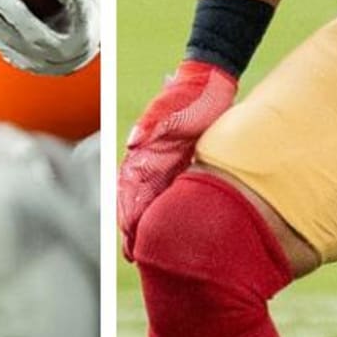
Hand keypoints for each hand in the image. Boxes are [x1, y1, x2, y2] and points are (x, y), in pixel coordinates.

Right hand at [117, 60, 236, 259]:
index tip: (129, 237)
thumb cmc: (189, 93)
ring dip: (145, 225)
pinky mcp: (181, 163)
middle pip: (136, 200)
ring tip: (145, 253)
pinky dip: (165, 212)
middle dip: (132, 228)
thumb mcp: (171, 107)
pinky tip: (170, 231)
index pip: (128, 188)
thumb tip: (133, 143)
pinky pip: (169, 193)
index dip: (127, 213)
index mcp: (143, 150)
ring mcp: (165, 163)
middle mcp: (150, 160)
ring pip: (151, 200)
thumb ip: (152, 123)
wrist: (209, 80)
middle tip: (134, 256)